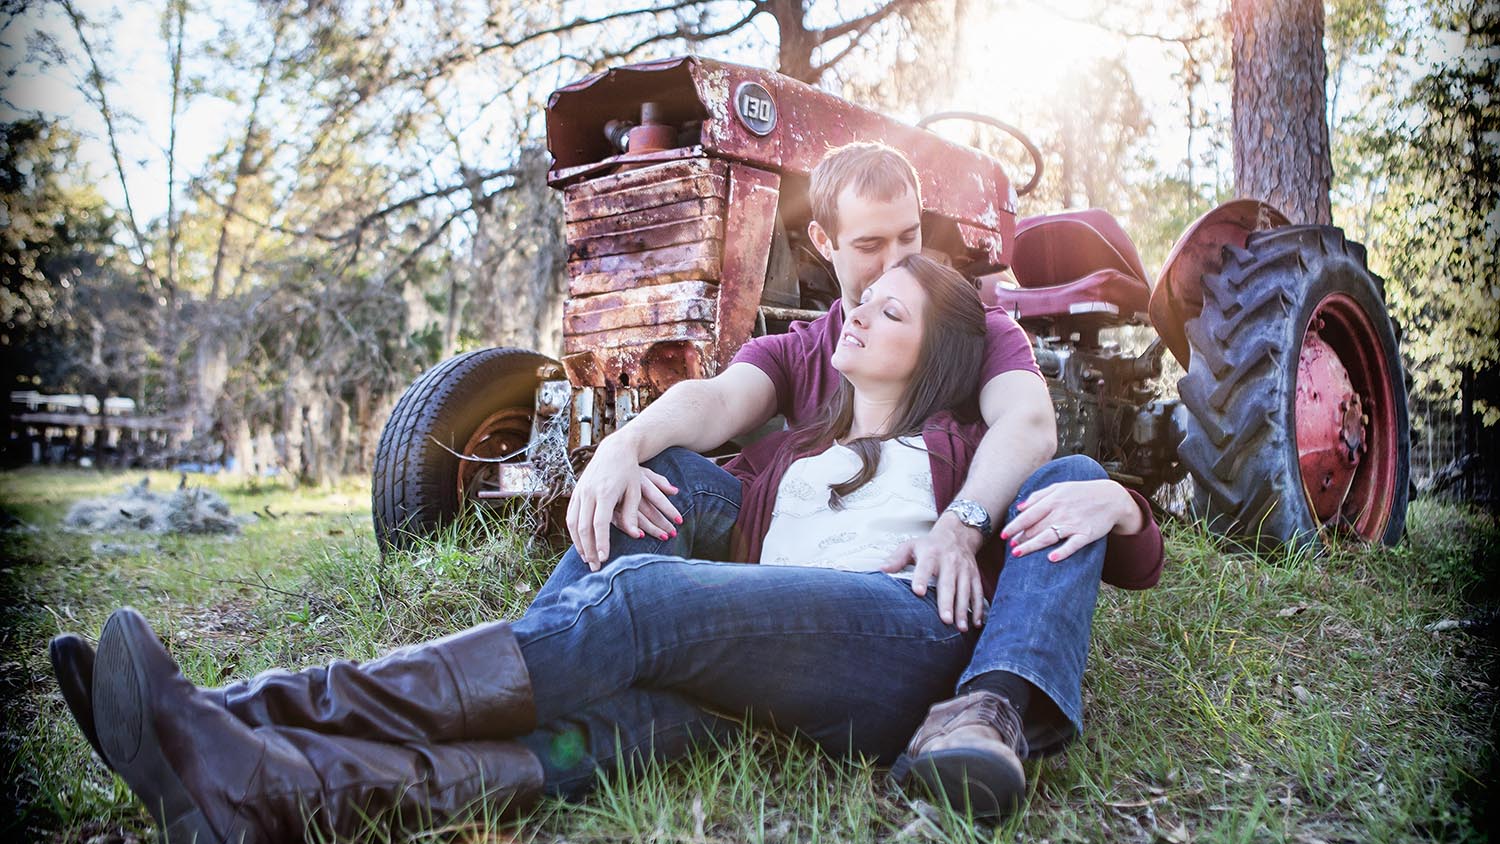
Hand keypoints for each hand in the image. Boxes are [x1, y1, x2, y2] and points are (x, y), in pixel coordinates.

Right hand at [566, 441, 681, 568]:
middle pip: (584, 526)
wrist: (615, 450)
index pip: (600, 523)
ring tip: (587, 559)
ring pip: (573, 523)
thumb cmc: (629, 472)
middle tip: (595, 566)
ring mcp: (580, 491)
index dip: (600, 542)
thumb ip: (632, 513)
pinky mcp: (576, 492)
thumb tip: (634, 535)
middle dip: (588, 549)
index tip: (604, 558)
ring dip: (578, 543)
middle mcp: (589, 492)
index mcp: (605, 492)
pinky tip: (580, 543)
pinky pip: (571, 515)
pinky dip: (574, 532)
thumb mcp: (635, 491)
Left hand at [881, 514, 986, 630]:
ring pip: (965, 591)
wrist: (957, 533)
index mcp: (931, 554)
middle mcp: (949, 562)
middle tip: (945, 620)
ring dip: (964, 610)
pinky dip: (979, 608)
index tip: (918, 592)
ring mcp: (964, 569)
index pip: (925, 567)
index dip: (921, 578)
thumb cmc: (929, 545)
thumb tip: (882, 570)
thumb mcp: (911, 546)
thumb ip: (897, 559)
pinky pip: (978, 593)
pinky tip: (976, 623)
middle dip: (947, 602)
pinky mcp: (974, 575)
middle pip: (948, 584)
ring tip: (960, 627)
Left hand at [1000, 479, 1140, 562]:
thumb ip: (1038, 496)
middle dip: (1020, 538)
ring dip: (1032, 545)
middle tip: (1009, 547)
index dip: (1014, 526)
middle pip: (1036, 528)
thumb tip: (1018, 508)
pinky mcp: (1086, 535)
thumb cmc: (1082, 492)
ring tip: (1018, 553)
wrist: (1112, 498)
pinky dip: (1062, 552)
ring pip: (1049, 536)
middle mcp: (1061, 512)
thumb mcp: (1060, 487)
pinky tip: (1051, 558)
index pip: (1028, 515)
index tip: (1003, 536)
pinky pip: (1073, 545)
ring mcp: (1074, 524)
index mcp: (1053, 500)